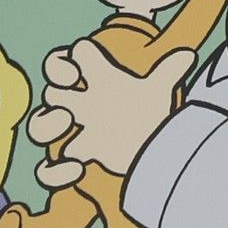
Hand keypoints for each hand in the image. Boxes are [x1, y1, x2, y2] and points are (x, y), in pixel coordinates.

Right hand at [36, 37, 194, 176]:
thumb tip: (188, 55)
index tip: (78, 71)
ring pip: (39, 125)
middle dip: (56, 89)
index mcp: (98, 80)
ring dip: (46, 123)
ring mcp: (77, 130)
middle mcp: (83, 103)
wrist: (157, 152)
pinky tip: (78, 169)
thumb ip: (168, 71)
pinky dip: (56, 172)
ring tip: (68, 121)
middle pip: (51, 90)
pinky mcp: (78, 156)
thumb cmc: (150, 115)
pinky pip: (47, 169)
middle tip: (72, 93)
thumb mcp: (157, 92)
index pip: (70, 59)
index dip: (68, 59)